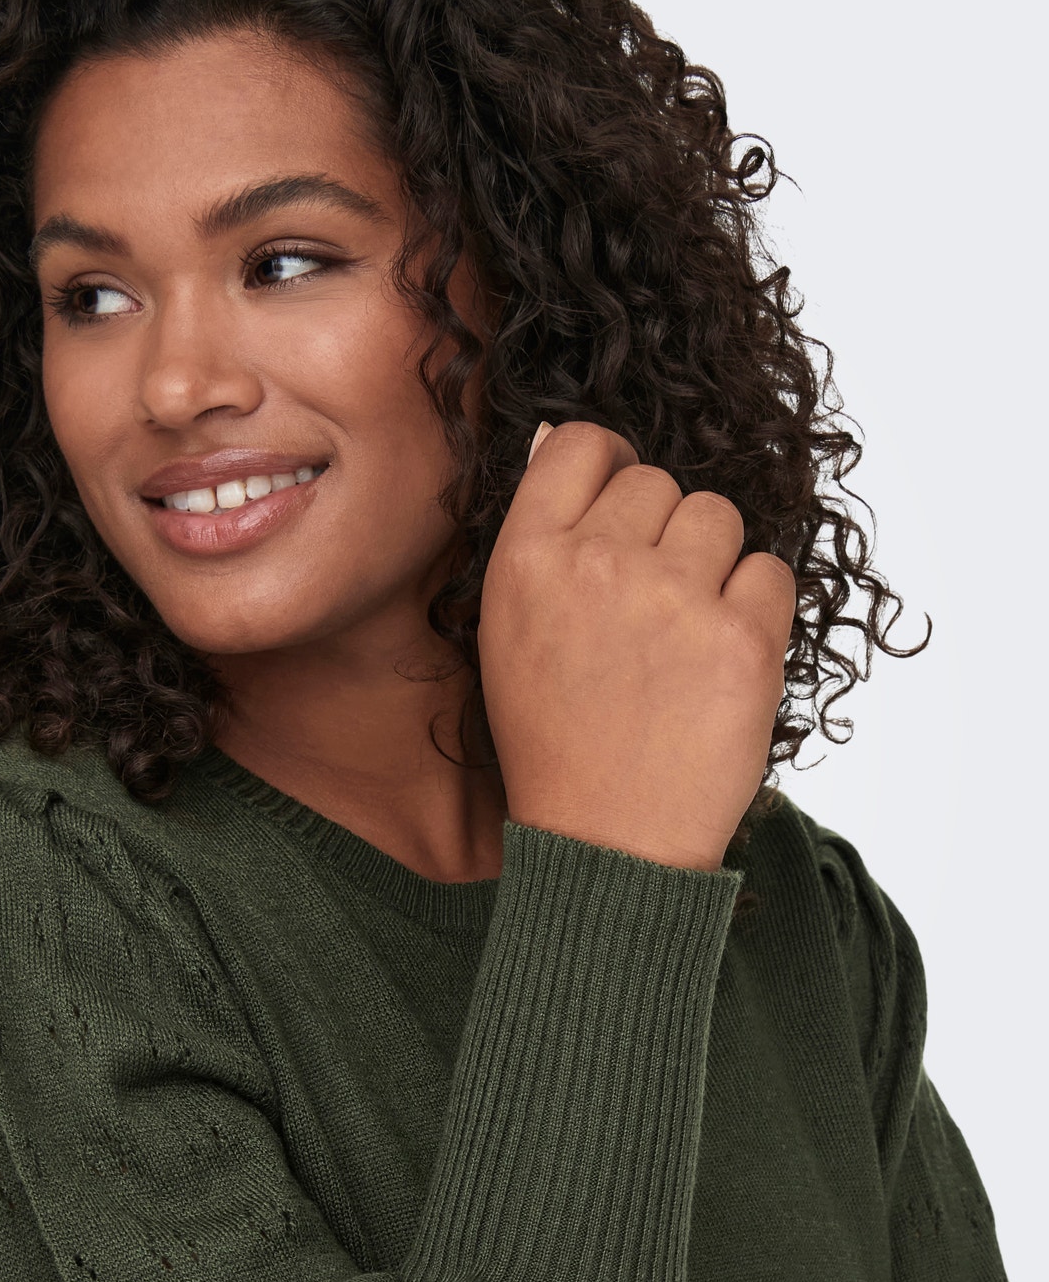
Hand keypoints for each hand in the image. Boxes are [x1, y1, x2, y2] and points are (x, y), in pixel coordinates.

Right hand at [478, 421, 796, 871]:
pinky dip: (757, 611)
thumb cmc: (557, 741)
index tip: (623, 508)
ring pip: (719, 517)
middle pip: (657, 482)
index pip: (580, 444)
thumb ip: (541, 537)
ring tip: (685, 633)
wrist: (606, 841)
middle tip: (650, 605)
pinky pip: (772, 573)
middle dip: (662, 532)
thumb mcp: (509, 631)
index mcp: (526, 560)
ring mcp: (674, 599)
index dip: (609, 465)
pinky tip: (720, 659)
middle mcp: (597, 565)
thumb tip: (565, 440)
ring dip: (712, 564)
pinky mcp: (743, 640)